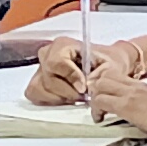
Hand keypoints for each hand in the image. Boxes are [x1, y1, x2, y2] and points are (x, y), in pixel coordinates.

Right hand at [22, 35, 141, 107]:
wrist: (105, 66)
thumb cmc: (107, 62)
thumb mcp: (110, 65)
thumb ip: (99, 74)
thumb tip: (87, 86)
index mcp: (62, 45)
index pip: (57, 62)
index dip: (70, 77)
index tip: (83, 88)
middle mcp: (47, 55)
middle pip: (48, 78)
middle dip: (68, 91)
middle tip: (83, 96)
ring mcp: (39, 69)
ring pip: (39, 88)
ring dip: (60, 97)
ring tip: (77, 96)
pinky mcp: (37, 82)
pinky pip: (36, 95)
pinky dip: (52, 100)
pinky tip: (67, 98)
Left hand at [84, 59, 146, 143]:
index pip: (128, 81)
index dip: (118, 89)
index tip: (116, 98)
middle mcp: (141, 88)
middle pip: (110, 76)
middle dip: (100, 88)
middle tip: (99, 102)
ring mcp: (132, 95)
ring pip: (101, 84)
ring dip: (96, 97)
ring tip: (98, 111)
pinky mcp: (126, 107)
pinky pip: (101, 102)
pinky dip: (96, 110)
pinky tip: (99, 119)